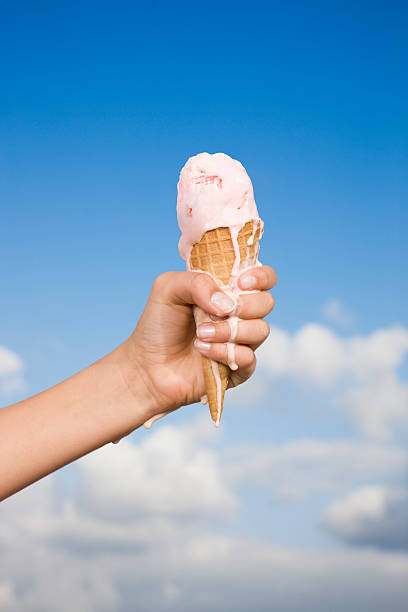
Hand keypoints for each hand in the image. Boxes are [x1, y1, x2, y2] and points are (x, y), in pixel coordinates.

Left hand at [124, 267, 276, 421]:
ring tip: (200, 334)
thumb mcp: (168, 288)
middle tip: (214, 312)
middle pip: (267, 302)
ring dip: (229, 331)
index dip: (260, 277)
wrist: (147, 365)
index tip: (240, 283)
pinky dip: (225, 352)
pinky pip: (249, 358)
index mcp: (229, 290)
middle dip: (244, 305)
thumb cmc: (159, 324)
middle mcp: (240, 314)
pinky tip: (202, 350)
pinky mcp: (239, 368)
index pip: (264, 278)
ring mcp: (241, 342)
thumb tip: (227, 303)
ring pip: (261, 330)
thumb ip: (198, 282)